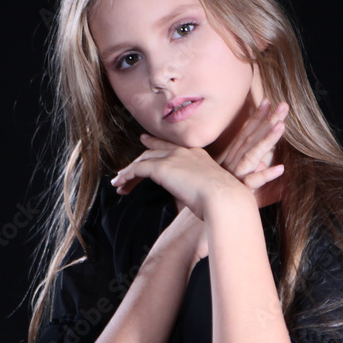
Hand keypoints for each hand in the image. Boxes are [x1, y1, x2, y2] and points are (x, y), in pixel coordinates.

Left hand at [110, 140, 240, 220]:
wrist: (224, 198)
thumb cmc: (224, 201)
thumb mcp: (212, 191)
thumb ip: (199, 190)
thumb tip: (192, 200)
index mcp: (198, 155)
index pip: (171, 147)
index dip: (156, 145)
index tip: (145, 141)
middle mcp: (184, 152)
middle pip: (154, 153)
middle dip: (138, 162)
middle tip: (125, 170)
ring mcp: (173, 158)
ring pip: (143, 160)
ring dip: (128, 172)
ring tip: (118, 183)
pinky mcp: (162, 168)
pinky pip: (138, 169)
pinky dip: (127, 175)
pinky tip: (121, 183)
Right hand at [212, 98, 287, 208]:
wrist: (199, 210)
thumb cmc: (209, 196)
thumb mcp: (226, 179)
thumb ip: (242, 168)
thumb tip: (259, 162)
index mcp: (230, 159)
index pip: (245, 134)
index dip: (257, 117)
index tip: (268, 101)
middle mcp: (233, 164)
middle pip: (251, 138)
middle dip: (267, 120)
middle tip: (283, 105)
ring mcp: (235, 176)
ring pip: (252, 154)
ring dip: (266, 140)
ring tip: (281, 126)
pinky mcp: (238, 190)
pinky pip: (252, 182)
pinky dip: (265, 175)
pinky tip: (280, 168)